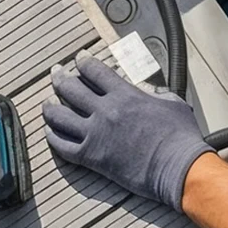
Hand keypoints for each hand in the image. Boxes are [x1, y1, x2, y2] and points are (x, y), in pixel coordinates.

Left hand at [43, 57, 210, 208]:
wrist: (179, 168)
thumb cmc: (181, 137)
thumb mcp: (173, 103)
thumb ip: (156, 93)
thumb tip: (149, 91)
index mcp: (124, 95)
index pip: (94, 70)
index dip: (83, 62)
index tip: (79, 59)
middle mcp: (105, 111)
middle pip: (70, 88)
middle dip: (59, 78)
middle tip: (56, 74)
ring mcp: (96, 134)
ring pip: (59, 116)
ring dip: (49, 107)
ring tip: (47, 103)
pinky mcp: (92, 158)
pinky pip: (62, 146)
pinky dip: (52, 138)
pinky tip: (49, 132)